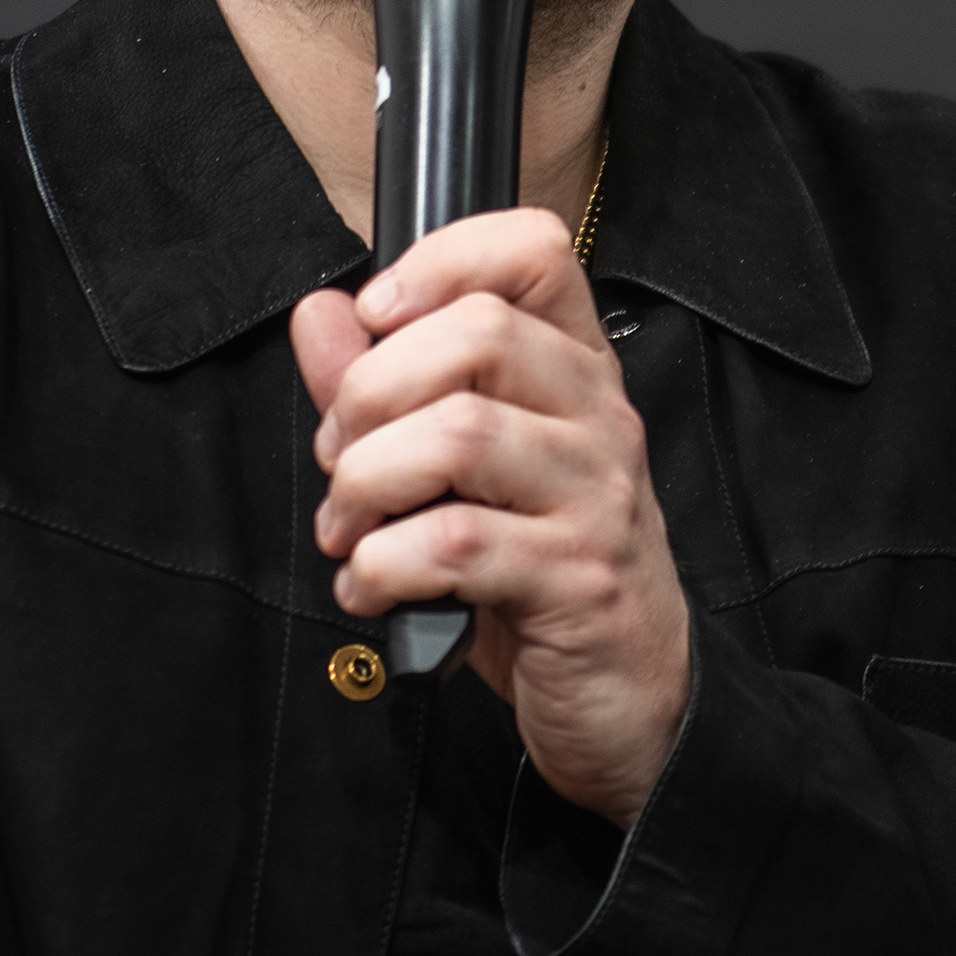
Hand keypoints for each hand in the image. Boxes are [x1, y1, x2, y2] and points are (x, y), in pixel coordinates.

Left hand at [293, 207, 689, 824]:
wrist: (633, 702)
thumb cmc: (541, 578)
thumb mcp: (457, 474)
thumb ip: (385, 388)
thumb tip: (322, 316)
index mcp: (573, 373)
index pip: (533, 253)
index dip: (440, 262)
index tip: (376, 320)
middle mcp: (597, 420)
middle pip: (479, 334)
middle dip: (371, 393)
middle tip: (342, 459)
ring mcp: (596, 500)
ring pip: (460, 434)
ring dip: (367, 484)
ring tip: (350, 530)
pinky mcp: (578, 582)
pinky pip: (458, 544)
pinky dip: (384, 566)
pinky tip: (373, 589)